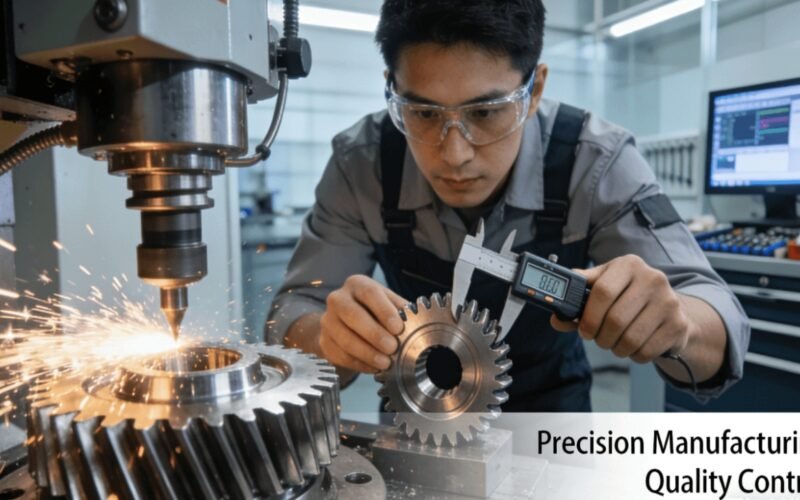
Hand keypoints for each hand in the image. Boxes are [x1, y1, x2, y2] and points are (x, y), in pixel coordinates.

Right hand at [319, 275, 407, 372]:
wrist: (345, 323)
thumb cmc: (374, 311)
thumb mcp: (389, 303)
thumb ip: (402, 310)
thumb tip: (419, 321)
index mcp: (357, 284)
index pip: (369, 293)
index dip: (384, 311)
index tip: (398, 327)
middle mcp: (338, 299)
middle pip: (352, 315)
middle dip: (374, 334)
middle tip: (392, 347)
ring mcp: (328, 321)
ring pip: (344, 338)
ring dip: (367, 353)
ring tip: (385, 362)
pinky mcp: (324, 342)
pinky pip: (341, 355)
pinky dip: (359, 363)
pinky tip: (374, 367)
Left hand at [550, 255, 690, 362]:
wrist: (668, 308)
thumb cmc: (627, 297)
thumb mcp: (603, 287)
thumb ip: (577, 299)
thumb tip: (556, 318)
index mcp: (628, 265)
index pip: (602, 291)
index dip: (588, 316)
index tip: (583, 330)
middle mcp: (652, 278)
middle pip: (615, 319)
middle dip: (600, 337)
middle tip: (599, 339)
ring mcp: (668, 301)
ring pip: (630, 339)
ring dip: (616, 348)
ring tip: (615, 342)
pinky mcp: (678, 324)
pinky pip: (646, 351)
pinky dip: (634, 355)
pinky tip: (634, 346)